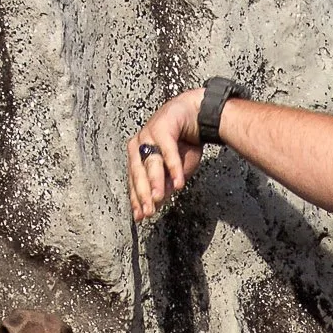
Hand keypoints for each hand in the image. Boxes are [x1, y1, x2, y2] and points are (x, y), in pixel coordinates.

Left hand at [127, 89, 203, 221]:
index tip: (140, 217)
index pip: (134, 181)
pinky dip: (174, 168)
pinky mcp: (162, 126)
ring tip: (159, 199)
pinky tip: (178, 183)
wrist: (198, 114)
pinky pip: (168, 151)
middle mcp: (139, 143)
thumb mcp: (176, 169)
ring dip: (156, 182)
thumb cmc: (185, 142)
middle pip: (139, 173)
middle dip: (143, 194)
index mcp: (138, 154)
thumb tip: (158, 201)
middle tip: (148, 212)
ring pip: (151, 162)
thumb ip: (166, 183)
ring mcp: (148, 133)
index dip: (137, 199)